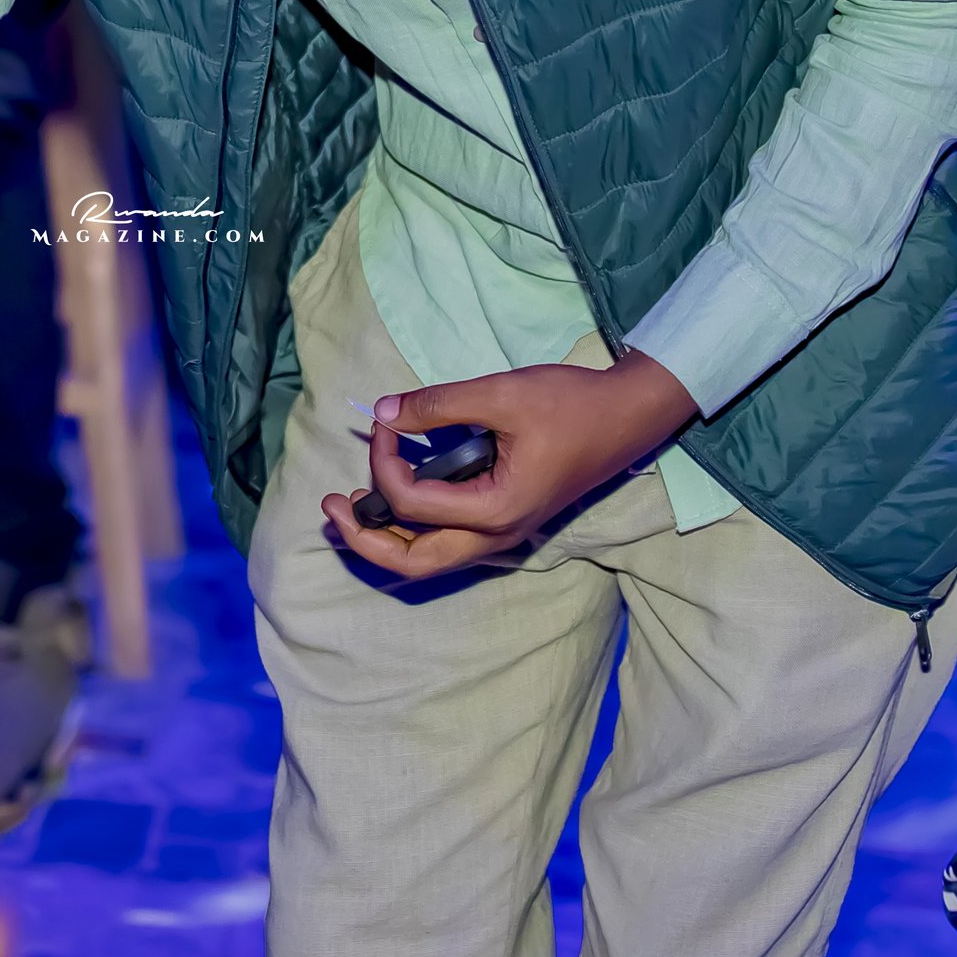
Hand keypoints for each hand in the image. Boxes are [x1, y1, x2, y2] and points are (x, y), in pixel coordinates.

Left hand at [318, 350, 698, 580]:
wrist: (628, 414)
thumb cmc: (571, 403)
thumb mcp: (500, 394)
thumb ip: (439, 404)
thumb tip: (384, 411)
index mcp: (497, 510)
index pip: (412, 502)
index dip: (383, 461)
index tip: (383, 421)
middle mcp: (498, 534)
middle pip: (415, 562)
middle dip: (365, 540)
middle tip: (329, 508)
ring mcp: (504, 533)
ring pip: (431, 559)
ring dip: (387, 539)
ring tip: (351, 509)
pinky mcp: (506, 519)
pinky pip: (449, 541)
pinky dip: (413, 529)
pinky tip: (392, 500)